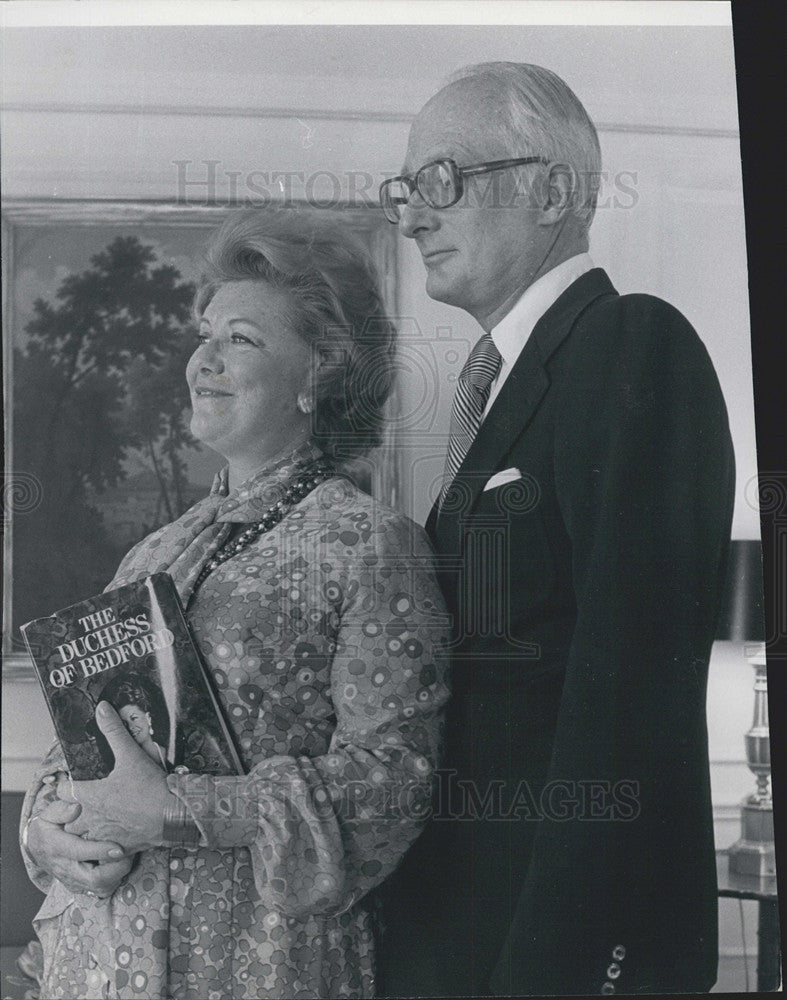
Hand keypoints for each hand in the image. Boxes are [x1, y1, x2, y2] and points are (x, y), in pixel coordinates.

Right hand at [26, 799, 132, 897]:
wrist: (38, 847)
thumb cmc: (48, 826)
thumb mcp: (49, 813)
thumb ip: (61, 809)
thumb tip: (77, 808)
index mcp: (58, 848)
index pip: (80, 853)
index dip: (101, 851)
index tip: (120, 848)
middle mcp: (67, 869)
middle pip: (95, 879)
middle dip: (118, 868)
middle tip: (131, 851)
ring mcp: (74, 881)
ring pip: (101, 888)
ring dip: (119, 875)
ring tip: (128, 856)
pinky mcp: (80, 887)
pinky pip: (101, 891)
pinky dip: (115, 880)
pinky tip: (119, 864)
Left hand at [62, 701, 173, 852]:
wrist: (174, 815)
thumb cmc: (150, 786)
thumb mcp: (131, 754)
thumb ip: (113, 731)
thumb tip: (102, 708)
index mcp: (89, 795)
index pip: (60, 791)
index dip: (65, 785)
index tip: (73, 782)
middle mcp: (90, 819)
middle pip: (66, 818)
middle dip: (71, 810)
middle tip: (83, 802)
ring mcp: (102, 837)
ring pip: (79, 838)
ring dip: (84, 830)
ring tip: (96, 820)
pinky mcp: (116, 850)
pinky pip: (99, 852)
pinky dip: (101, 845)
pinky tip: (112, 835)